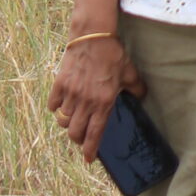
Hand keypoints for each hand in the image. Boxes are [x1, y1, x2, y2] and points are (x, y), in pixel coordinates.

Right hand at [50, 36, 144, 162]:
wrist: (93, 36)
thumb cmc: (113, 55)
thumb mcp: (130, 73)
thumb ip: (136, 88)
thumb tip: (141, 97)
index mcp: (104, 102)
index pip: (95, 133)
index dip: (91, 149)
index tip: (88, 159)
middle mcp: (85, 101)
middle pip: (75, 132)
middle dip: (77, 139)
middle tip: (81, 137)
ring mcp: (70, 93)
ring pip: (63, 120)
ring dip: (68, 123)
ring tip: (74, 119)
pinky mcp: (59, 83)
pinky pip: (53, 104)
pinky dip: (56, 108)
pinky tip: (61, 106)